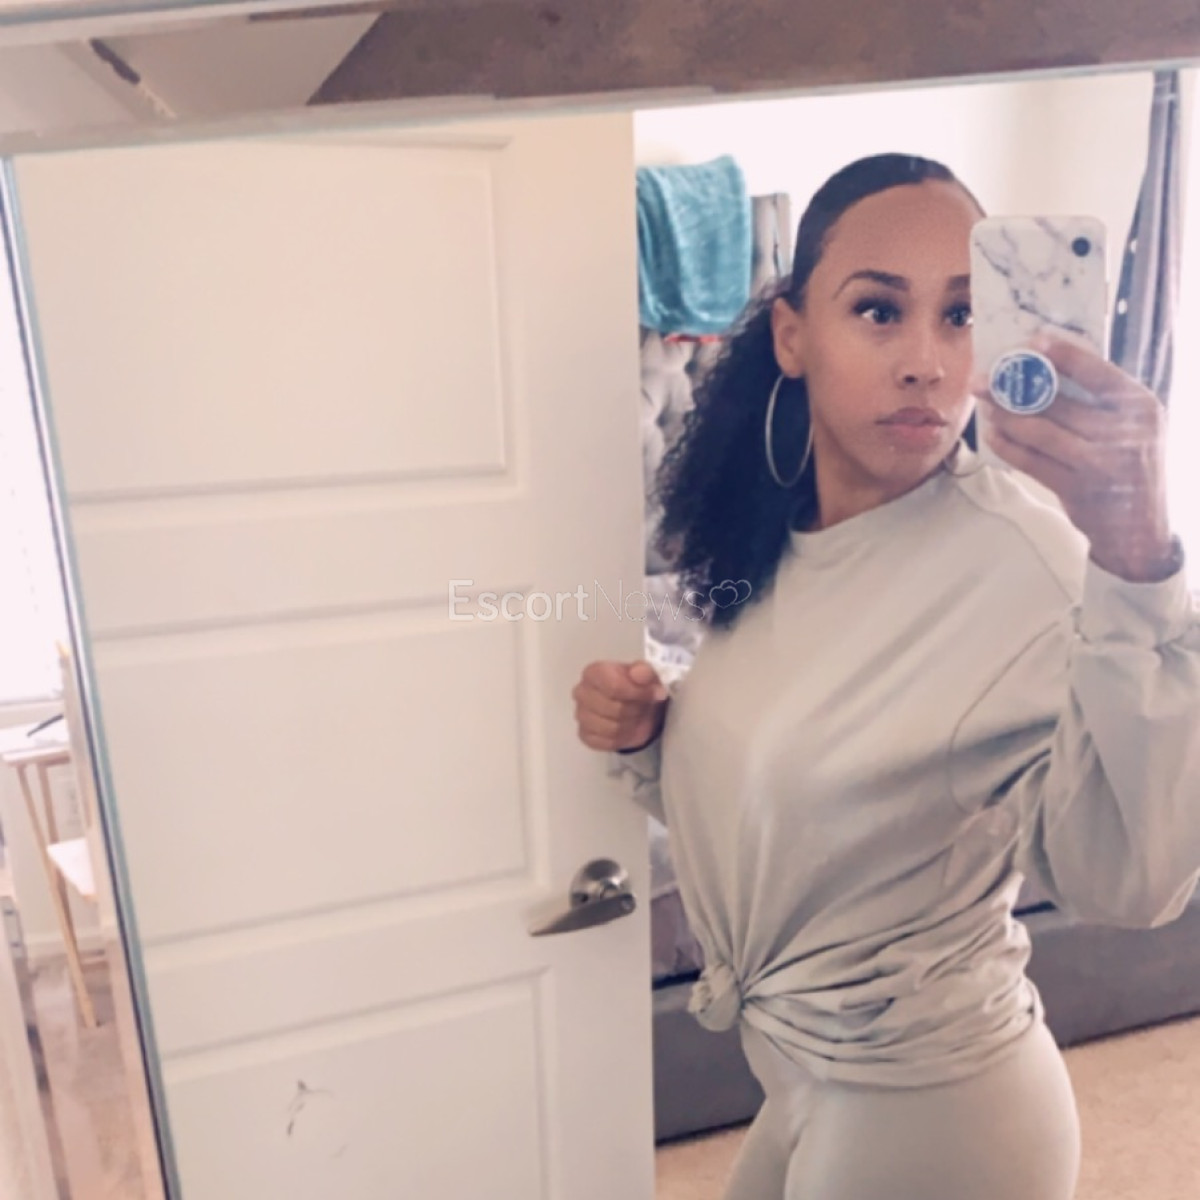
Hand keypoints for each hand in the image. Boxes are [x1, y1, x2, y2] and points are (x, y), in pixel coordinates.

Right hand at [573, 659, 668, 751]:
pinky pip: (606, 742)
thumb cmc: (637, 687)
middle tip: (644, 706)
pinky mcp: (584, 735)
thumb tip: (640, 673)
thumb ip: (645, 672)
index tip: (655, 694)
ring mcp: (581, 715)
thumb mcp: (648, 675)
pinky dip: (622, 739)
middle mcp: (581, 692)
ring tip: (636, 716)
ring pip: (611, 728)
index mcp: (594, 672)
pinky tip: (627, 728)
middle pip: (614, 709)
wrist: (637, 707)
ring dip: (630, 725)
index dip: (638, 693)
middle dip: (635, 710)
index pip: (614, 686)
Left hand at [974, 332, 1177, 582]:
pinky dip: (1007, 446)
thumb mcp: (1134, 427)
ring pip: (1038, 431)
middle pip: (1057, 401)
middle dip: (1014, 387)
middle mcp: (1124, 432)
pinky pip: (1030, 461)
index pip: (1097, 372)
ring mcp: (1100, 462)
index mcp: (1142, 407)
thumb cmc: (1130, 465)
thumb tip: (1048, 367)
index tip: (1031, 341)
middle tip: (984, 378)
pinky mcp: (1076, 488)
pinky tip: (994, 434)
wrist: (1140, 530)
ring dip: (1005, 416)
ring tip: (986, 404)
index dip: (1062, 354)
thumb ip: (1103, 401)